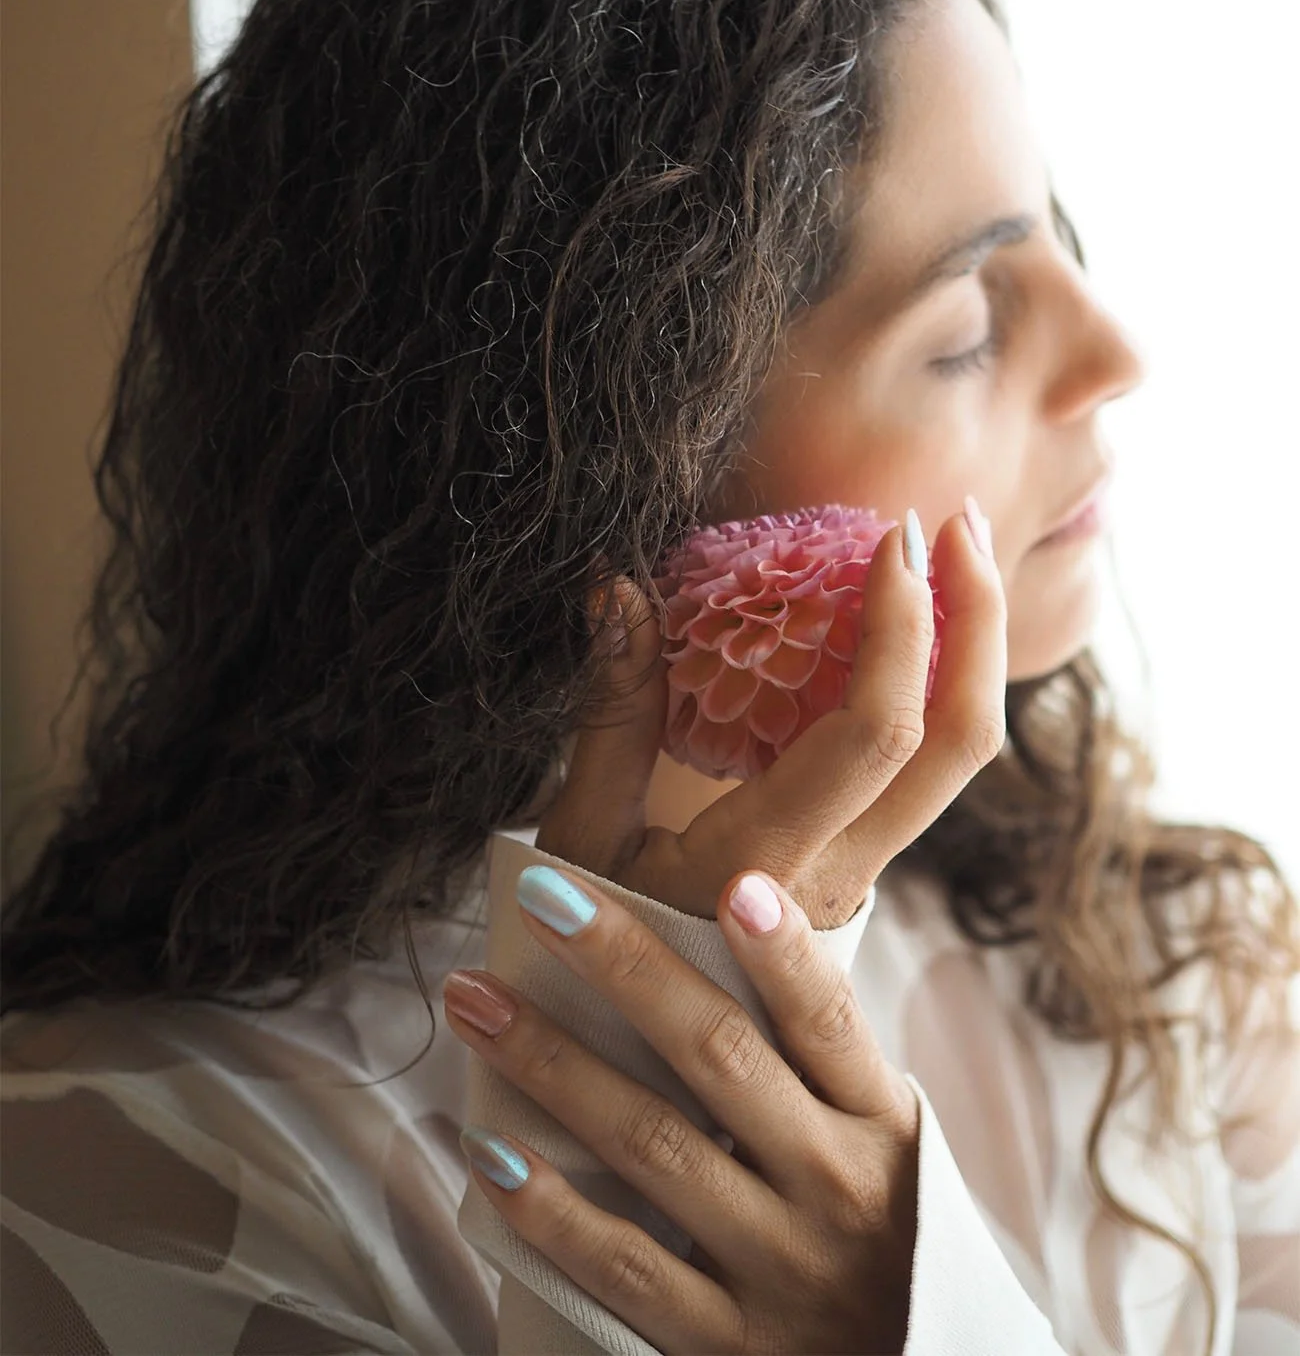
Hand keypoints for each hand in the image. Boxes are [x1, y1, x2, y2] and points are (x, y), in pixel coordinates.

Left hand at [444, 863, 921, 1354]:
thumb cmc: (889, 1236)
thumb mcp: (891, 1143)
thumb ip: (824, 1060)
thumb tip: (735, 927)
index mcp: (879, 1124)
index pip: (828, 1020)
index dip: (784, 953)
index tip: (737, 882)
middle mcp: (834, 1187)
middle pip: (720, 1057)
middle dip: (625, 967)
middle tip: (546, 894)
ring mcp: (778, 1268)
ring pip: (653, 1146)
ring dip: (553, 1064)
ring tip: (477, 1000)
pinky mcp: (728, 1348)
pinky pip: (625, 1268)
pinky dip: (551, 1211)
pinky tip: (489, 1151)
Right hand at [537, 504, 1005, 926]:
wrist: (637, 1069)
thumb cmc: (590, 951)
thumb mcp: (580, 840)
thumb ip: (609, 715)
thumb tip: (616, 589)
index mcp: (768, 861)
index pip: (874, 736)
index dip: (901, 629)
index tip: (892, 538)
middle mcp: (842, 872)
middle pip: (961, 748)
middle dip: (978, 623)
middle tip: (958, 522)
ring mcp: (863, 875)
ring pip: (960, 763)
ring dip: (973, 651)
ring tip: (956, 557)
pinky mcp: (860, 866)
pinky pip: (924, 771)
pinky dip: (936, 686)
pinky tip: (907, 628)